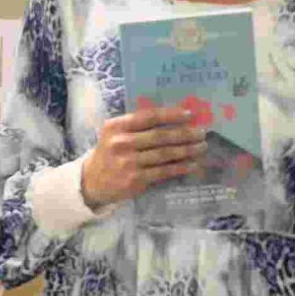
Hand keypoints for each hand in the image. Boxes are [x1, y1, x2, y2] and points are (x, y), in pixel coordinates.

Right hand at [78, 105, 205, 208]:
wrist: (92, 181)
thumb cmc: (110, 152)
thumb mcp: (115, 133)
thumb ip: (137, 125)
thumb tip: (173, 119)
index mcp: (117, 126)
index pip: (149, 117)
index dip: (171, 115)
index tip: (190, 114)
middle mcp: (122, 143)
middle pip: (160, 136)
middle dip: (185, 134)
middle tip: (202, 132)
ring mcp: (129, 162)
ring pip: (165, 154)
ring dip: (187, 150)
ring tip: (202, 147)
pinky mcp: (136, 180)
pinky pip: (164, 171)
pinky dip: (180, 167)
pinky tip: (193, 164)